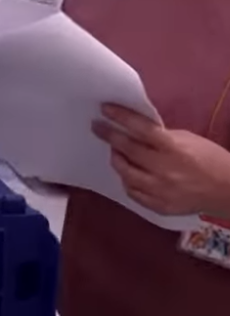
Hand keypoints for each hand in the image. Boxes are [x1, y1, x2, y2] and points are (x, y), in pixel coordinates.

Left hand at [93, 104, 229, 219]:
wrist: (229, 191)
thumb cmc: (210, 159)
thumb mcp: (188, 139)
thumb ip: (161, 136)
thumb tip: (135, 130)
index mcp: (173, 148)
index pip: (140, 128)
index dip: (120, 117)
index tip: (104, 109)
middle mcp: (164, 169)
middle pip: (128, 150)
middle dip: (109, 136)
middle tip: (98, 128)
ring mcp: (160, 190)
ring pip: (125, 173)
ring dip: (117, 160)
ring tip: (115, 152)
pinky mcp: (159, 206)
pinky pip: (133, 193)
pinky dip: (128, 181)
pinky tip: (128, 174)